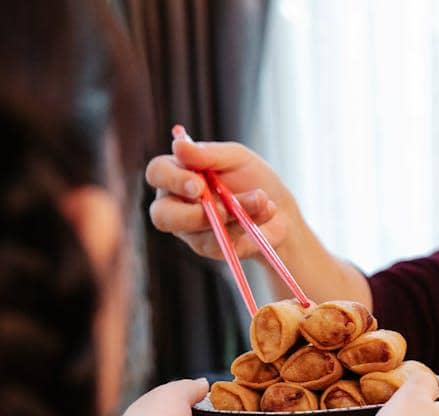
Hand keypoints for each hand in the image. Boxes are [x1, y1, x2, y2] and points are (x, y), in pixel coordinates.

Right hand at [146, 138, 294, 260]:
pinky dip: (245, 226)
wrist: (280, 209)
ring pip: (198, 230)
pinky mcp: (209, 248)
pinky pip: (219, 243)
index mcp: (176, 173)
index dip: (173, 180)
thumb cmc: (252, 177)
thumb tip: (177, 145)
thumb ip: (207, 154)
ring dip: (234, 214)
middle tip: (222, 209)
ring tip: (262, 199)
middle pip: (162, 215)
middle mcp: (175, 203)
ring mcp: (190, 230)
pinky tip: (264, 213)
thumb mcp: (235, 157)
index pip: (157, 173)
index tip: (199, 184)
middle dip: (192, 214)